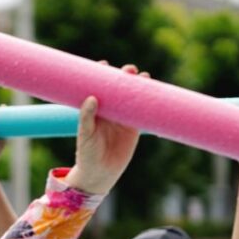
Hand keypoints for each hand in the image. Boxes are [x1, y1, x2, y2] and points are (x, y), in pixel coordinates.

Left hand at [66, 63, 145, 194]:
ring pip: (132, 97)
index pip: (98, 87)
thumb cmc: (86, 154)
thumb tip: (91, 97)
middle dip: (123, 77)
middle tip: (128, 70)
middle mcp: (109, 111)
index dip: (102, 75)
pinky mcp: (134, 128)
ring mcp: (123, 118)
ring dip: (137, 86)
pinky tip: (154, 92)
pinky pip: (143, 112)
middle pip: (118, 88)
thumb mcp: (84, 135)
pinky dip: (148, 102)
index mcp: (95, 109)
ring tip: (142, 77)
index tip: (104, 64)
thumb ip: (86, 117)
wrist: (100, 174)